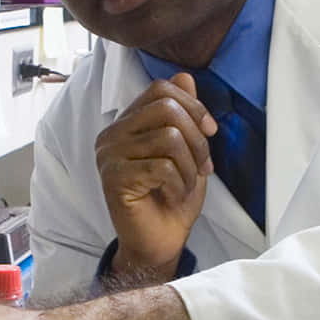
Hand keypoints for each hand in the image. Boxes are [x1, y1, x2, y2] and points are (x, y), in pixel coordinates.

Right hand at [95, 75, 216, 280]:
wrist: (159, 243)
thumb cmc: (172, 198)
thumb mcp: (187, 150)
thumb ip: (183, 114)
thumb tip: (185, 77)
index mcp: (127, 124)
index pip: (160, 89)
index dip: (193, 105)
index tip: (210, 131)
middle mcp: (112, 135)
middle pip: (166, 109)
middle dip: (197, 139)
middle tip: (202, 167)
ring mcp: (109, 156)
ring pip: (169, 137)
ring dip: (190, 166)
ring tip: (184, 184)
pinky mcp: (114, 179)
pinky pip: (162, 166)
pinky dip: (179, 183)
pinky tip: (172, 195)